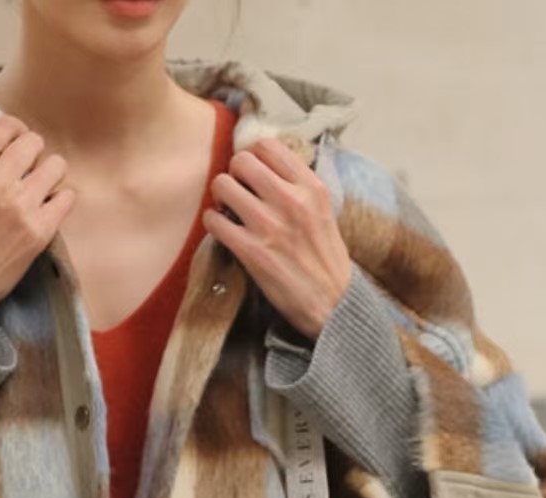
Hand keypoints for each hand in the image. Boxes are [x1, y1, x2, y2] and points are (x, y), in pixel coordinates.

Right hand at [0, 114, 76, 325]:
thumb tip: (8, 146)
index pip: (4, 126)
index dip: (16, 130)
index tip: (18, 141)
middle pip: (33, 142)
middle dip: (33, 154)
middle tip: (28, 171)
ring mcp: (20, 206)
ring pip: (55, 165)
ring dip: (50, 174)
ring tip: (40, 189)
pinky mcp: (39, 230)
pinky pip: (67, 197)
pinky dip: (61, 200)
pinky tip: (49, 209)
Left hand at [202, 137, 351, 340]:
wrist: (332, 303)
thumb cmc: (326, 259)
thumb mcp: (324, 212)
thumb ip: (299, 188)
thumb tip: (267, 169)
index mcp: (311, 187)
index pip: (269, 145)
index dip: (253, 155)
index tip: (252, 172)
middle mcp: (290, 200)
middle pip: (241, 161)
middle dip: (233, 174)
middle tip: (237, 192)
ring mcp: (269, 225)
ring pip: (222, 185)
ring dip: (220, 197)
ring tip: (228, 211)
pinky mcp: (251, 251)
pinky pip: (214, 221)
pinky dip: (213, 223)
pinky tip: (222, 230)